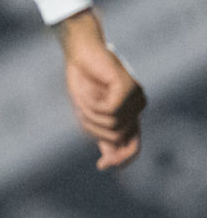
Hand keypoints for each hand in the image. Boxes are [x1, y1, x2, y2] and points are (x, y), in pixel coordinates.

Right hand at [55, 9, 143, 169]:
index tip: (101, 165)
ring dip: (90, 114)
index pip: (134, 146)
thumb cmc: (83, 80)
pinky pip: (109, 110)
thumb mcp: (89, 114)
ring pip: (112, 125)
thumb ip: (102, 134)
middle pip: (116, 137)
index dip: (122, 159)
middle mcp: (137, 107)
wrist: (80, 52)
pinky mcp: (129, 88)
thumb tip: (110, 161)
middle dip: (93, 128)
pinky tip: (89, 92)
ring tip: (84, 96)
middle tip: (81, 109)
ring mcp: (136, 97)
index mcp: (129, 115)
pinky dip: (93, 104)